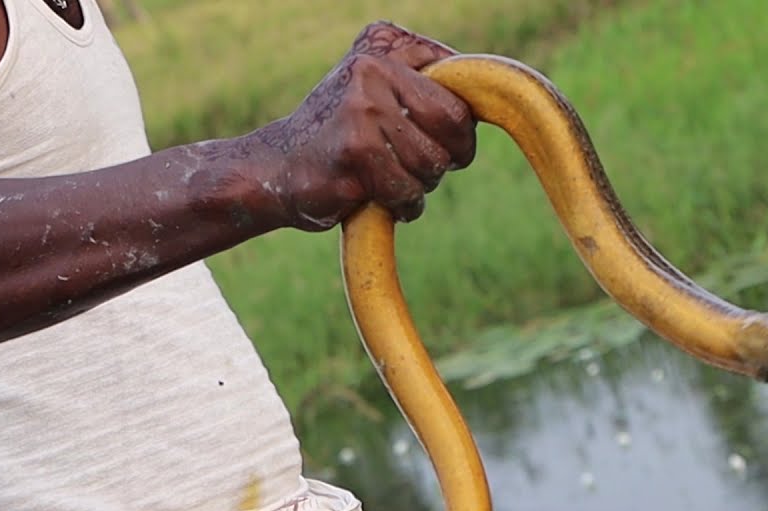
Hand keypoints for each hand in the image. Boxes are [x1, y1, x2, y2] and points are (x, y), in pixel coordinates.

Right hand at [252, 21, 476, 231]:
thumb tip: (492, 91)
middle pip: (455, 122)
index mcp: (381, 47)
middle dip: (453, 155)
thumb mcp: (375, 87)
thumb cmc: (339, 132)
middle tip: (431, 166)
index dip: (464, 122)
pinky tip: (378, 198)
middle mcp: (371, 69)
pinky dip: (404, 205)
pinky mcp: (355, 154)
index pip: (458, 81)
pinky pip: (409, 191)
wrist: (275, 168)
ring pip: (433, 164)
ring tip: (391, 179)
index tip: (450, 140)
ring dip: (421, 185)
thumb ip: (423, 79)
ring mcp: (361, 111)